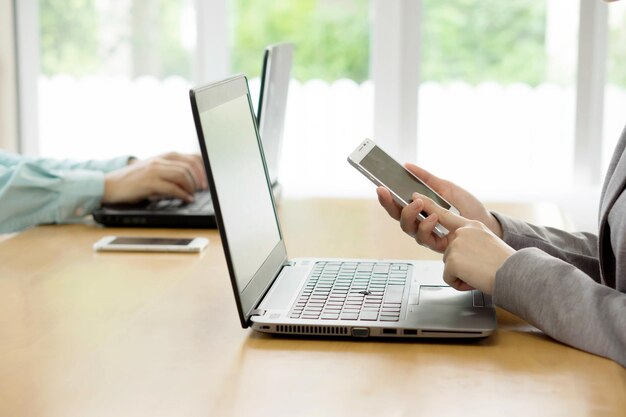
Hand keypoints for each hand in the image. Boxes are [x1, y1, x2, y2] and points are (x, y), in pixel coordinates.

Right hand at [102, 153, 206, 203]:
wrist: (109, 185)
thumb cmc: (132, 181)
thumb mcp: (153, 171)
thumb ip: (170, 172)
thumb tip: (191, 181)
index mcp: (163, 157)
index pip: (191, 157)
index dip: (202, 168)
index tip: (207, 178)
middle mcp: (160, 161)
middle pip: (189, 166)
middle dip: (200, 178)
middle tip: (203, 188)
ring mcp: (154, 170)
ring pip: (182, 175)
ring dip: (191, 187)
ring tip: (192, 194)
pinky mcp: (149, 182)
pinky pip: (172, 187)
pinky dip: (182, 194)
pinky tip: (186, 199)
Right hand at [376, 163, 501, 251]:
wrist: (486, 222)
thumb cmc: (467, 206)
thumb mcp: (446, 186)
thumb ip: (426, 178)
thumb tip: (407, 166)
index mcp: (419, 208)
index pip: (397, 204)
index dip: (386, 197)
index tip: (379, 186)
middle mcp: (419, 222)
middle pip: (397, 216)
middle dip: (388, 204)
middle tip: (386, 191)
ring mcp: (427, 233)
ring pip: (407, 228)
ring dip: (409, 213)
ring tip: (418, 202)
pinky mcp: (437, 244)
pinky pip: (423, 238)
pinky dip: (426, 226)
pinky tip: (433, 216)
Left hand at [409, 193, 514, 293]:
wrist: (515, 273)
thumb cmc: (507, 263)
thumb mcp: (488, 243)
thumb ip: (470, 241)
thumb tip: (459, 253)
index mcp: (471, 225)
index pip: (444, 214)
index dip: (429, 206)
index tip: (415, 197)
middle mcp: (461, 232)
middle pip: (448, 251)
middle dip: (460, 264)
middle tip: (480, 266)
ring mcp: (455, 245)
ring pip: (449, 266)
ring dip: (463, 275)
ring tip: (480, 271)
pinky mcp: (451, 260)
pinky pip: (449, 278)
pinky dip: (460, 283)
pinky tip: (474, 278)